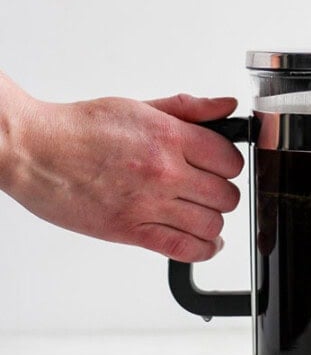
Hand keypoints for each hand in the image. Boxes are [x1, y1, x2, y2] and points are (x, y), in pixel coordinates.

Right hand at [1, 86, 242, 262]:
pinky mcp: (130, 232)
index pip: (228, 159)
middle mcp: (163, 171)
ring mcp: (148, 204)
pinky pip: (184, 249)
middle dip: (223, 192)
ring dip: (213, 221)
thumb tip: (226, 105)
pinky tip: (204, 242)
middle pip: (226, 194)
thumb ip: (189, 108)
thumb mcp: (139, 106)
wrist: (36, 151)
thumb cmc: (80, 128)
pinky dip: (203, 249)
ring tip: (203, 213)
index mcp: (168, 137)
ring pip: (211, 224)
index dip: (230, 164)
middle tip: (209, 189)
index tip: (221, 166)